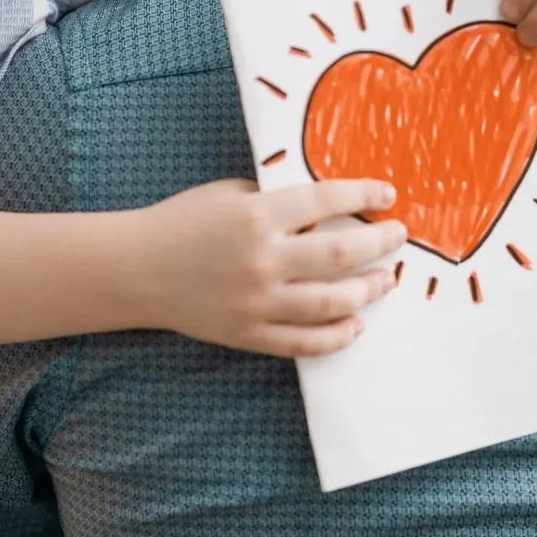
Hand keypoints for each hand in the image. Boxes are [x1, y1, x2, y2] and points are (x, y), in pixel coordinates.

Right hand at [139, 177, 407, 357]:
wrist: (137, 268)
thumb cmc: (185, 220)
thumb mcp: (233, 193)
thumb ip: (280, 200)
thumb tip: (333, 206)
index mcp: (257, 215)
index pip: (326, 201)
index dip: (363, 195)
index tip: (388, 194)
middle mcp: (262, 260)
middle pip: (340, 255)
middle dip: (380, 244)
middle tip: (399, 237)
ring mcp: (257, 303)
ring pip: (331, 303)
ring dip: (368, 291)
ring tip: (386, 280)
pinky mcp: (249, 335)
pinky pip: (304, 343)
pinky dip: (337, 336)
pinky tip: (355, 324)